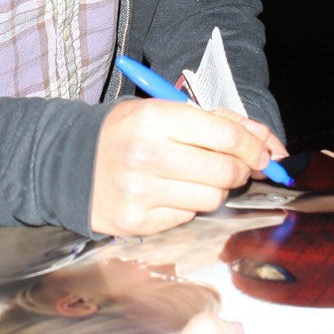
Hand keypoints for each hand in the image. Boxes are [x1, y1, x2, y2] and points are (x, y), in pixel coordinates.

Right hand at [90, 98, 275, 235]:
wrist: (68, 162)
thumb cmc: (124, 132)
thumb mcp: (162, 111)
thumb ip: (216, 121)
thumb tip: (266, 140)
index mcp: (154, 118)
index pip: (224, 136)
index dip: (253, 145)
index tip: (263, 152)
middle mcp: (146, 155)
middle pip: (224, 171)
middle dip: (240, 169)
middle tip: (236, 166)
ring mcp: (141, 192)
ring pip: (212, 199)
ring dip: (216, 189)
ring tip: (198, 177)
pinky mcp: (138, 222)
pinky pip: (188, 217)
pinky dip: (190, 206)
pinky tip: (172, 192)